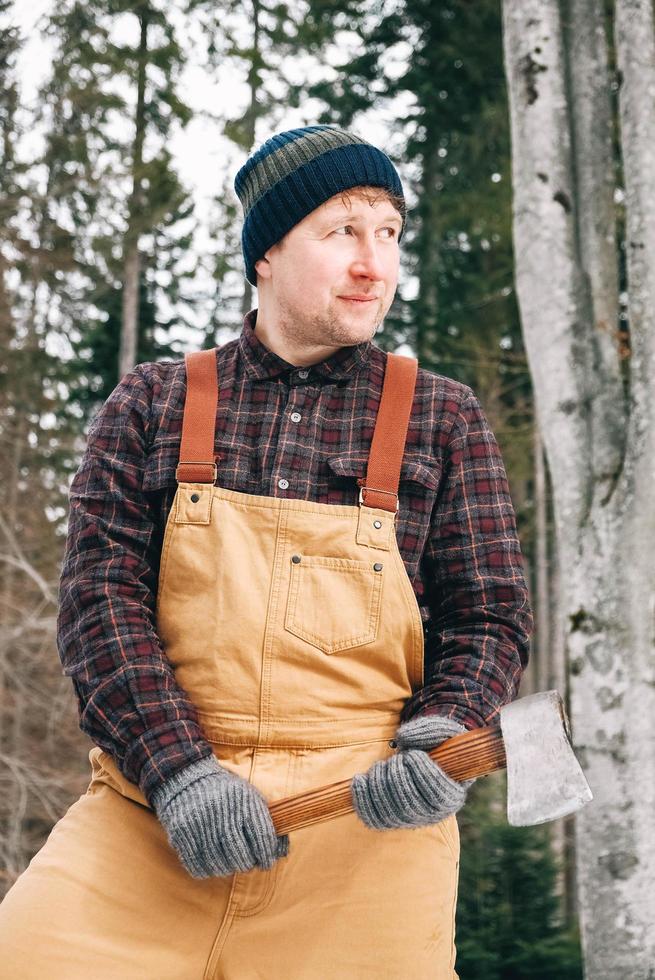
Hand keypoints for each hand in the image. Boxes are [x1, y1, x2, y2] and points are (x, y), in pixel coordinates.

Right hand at [151, 757, 288, 878]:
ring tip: (228, 862)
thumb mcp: (249, 798)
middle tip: (246, 863)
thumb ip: (267, 823)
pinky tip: (211, 862)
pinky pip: (197, 866)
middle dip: (246, 864)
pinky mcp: (182, 833)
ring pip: (219, 865)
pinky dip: (206, 870)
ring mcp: (201, 823)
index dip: (266, 855)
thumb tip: (283, 853)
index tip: (266, 863)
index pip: (261, 837)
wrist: (188, 778)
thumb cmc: (226, 793)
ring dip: (227, 868)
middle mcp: (223, 812)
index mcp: (244, 800)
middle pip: (241, 856)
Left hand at [351, 715, 471, 830]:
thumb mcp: (442, 730)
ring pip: (390, 812)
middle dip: (396, 776)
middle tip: (396, 758)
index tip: (412, 754)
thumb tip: (401, 737)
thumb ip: (429, 729)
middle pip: (410, 804)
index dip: (421, 773)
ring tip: (381, 765)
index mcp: (452, 796)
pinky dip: (362, 799)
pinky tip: (360, 779)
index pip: (437, 795)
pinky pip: (373, 818)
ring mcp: (410, 820)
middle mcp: (432, 815)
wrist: (425, 757)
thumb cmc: (437, 743)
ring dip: (379, 784)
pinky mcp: (389, 820)